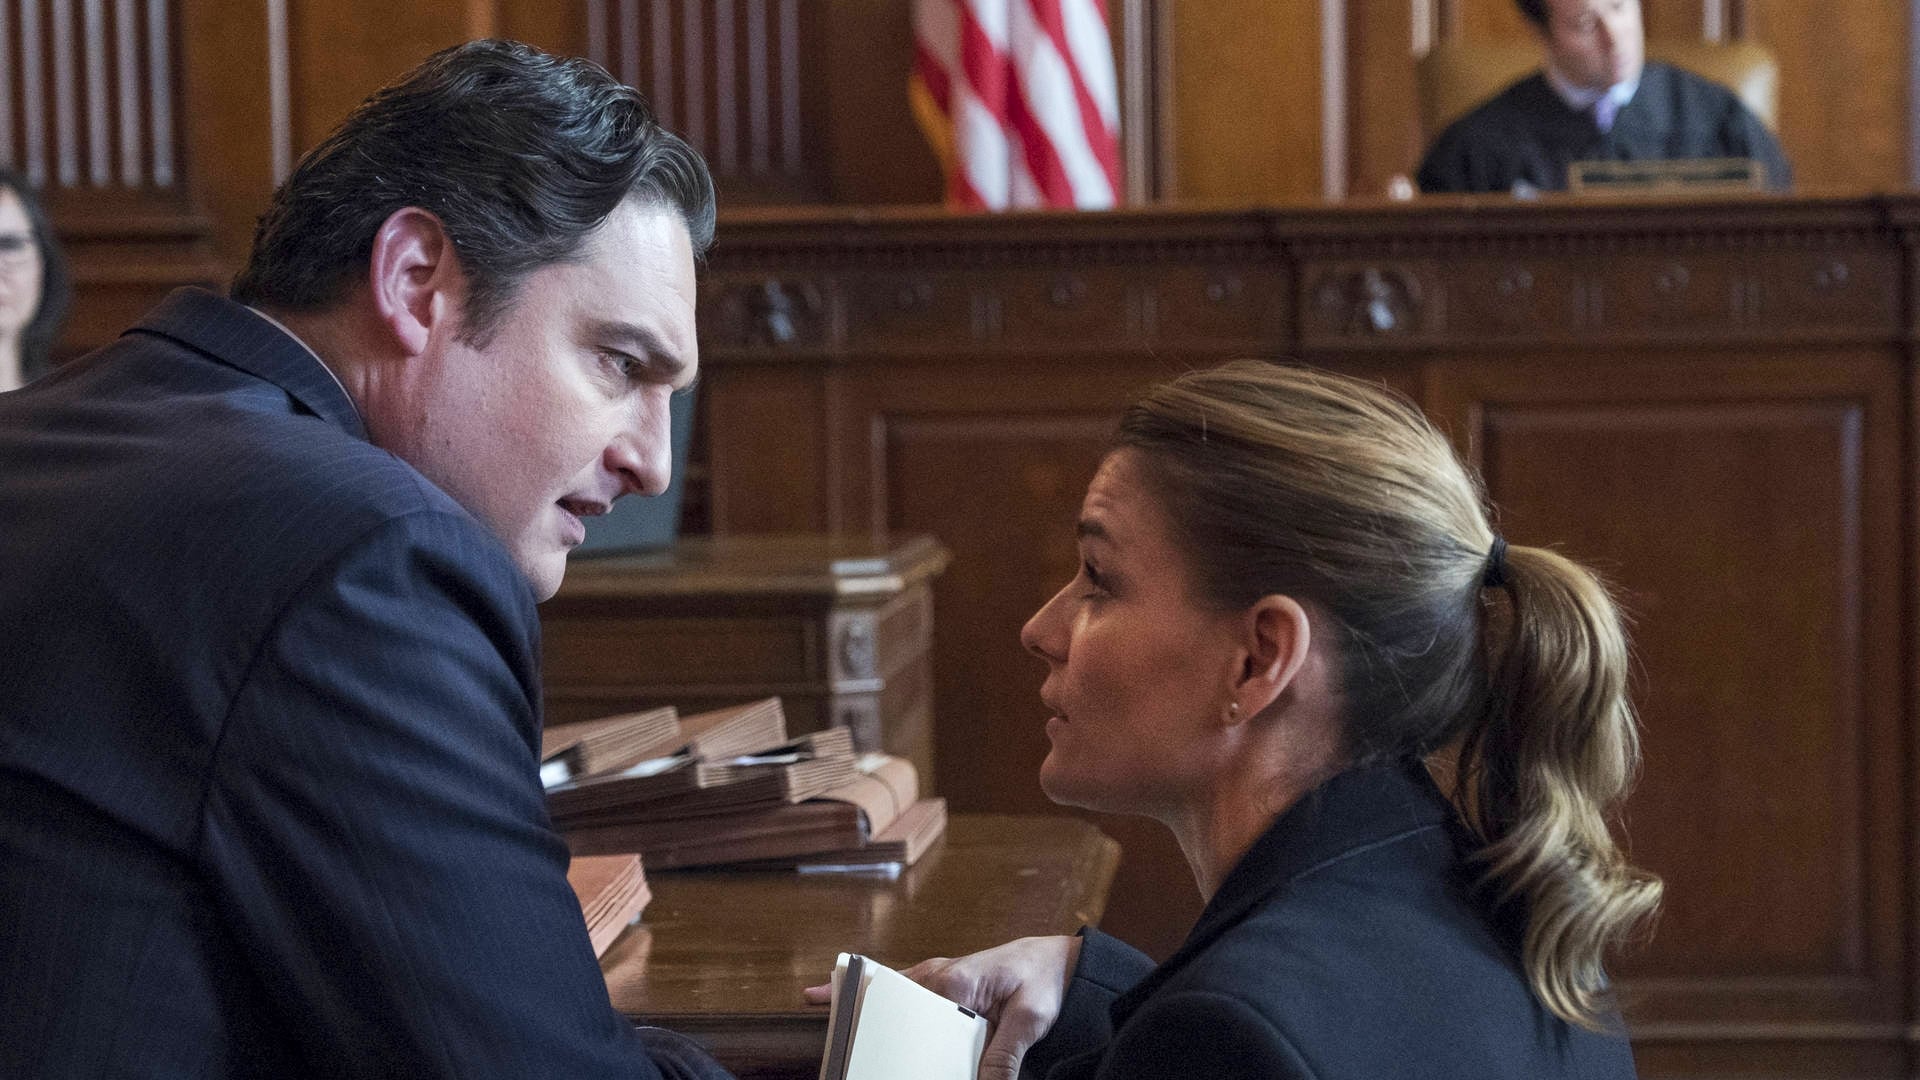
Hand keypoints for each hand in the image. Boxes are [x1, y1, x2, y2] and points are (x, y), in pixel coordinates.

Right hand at [804, 935, 1080, 1079]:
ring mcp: (941, 978)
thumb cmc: (1046, 982)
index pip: (909, 1005)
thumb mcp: (1030, 1020)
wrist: (1062, 963)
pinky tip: (859, 1003)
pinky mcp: (947, 985)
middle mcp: (941, 975)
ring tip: (820, 1002)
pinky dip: (880, 990)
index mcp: (956, 981)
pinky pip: (906, 989)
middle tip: (814, 1004)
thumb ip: (1004, 1054)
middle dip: (856, 1005)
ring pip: (892, 990)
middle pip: (890, 995)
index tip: (851, 1030)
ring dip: (861, 997)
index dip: (880, 1022)